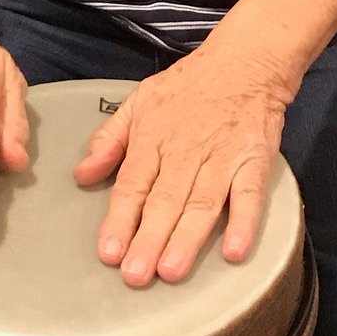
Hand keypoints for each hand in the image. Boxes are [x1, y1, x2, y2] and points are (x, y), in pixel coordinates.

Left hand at [73, 46, 290, 286]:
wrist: (245, 61)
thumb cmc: (188, 85)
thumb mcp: (139, 101)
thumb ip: (109, 139)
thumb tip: (82, 175)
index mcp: (152, 137)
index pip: (133, 184)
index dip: (120, 219)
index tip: (108, 252)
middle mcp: (185, 150)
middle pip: (165, 200)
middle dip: (149, 239)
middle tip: (135, 274)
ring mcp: (222, 156)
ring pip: (203, 202)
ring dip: (187, 238)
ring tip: (171, 271)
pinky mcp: (254, 159)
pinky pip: (250, 194)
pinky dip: (244, 222)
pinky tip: (235, 251)